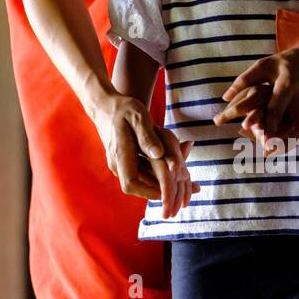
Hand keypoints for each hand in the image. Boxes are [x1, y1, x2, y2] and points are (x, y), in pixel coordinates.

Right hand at [94, 91, 197, 216]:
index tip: (171, 192)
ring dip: (167, 184)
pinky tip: (181, 172)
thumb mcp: (138, 117)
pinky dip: (163, 174)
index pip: (131, 183)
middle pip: (141, 187)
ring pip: (146, 181)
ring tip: (192, 184)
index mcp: (119, 154)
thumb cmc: (124, 108)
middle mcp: (118, 164)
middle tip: (191, 189)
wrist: (106, 106)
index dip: (151, 192)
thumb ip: (147, 136)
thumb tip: (158, 154)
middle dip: (166, 191)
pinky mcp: (128, 162)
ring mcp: (122, 165)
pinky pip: (146, 173)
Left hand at [216, 40, 298, 143]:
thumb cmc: (288, 61)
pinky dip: (293, 141)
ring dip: (289, 143)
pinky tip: (280, 149)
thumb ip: (244, 80)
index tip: (257, 136)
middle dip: (282, 138)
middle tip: (267, 150)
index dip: (267, 123)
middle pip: (294, 123)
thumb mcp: (265, 65)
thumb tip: (224, 97)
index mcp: (287, 84)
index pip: (276, 107)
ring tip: (270, 153)